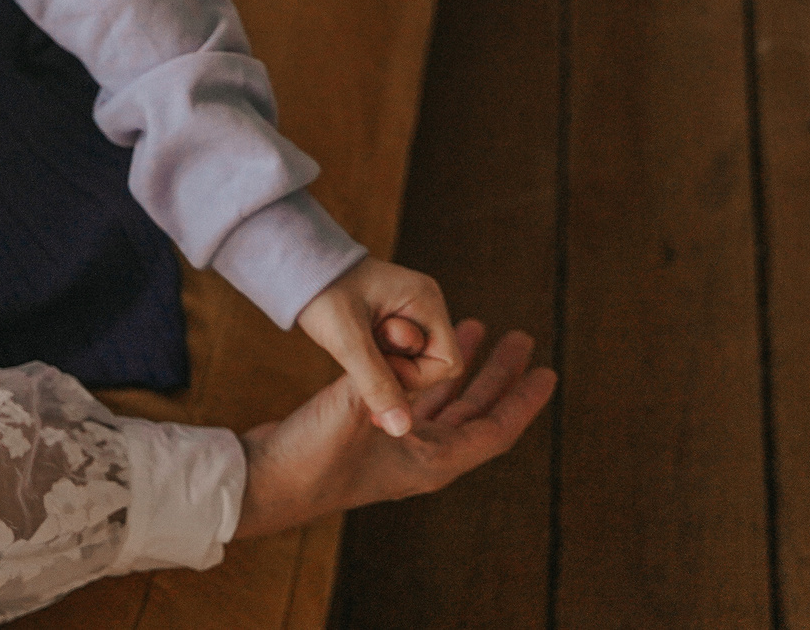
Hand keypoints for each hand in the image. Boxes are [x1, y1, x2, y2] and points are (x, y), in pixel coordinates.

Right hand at [234, 319, 555, 537]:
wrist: (263, 480)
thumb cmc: (311, 459)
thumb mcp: (353, 413)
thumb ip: (387, 383)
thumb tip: (411, 358)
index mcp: (431, 461)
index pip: (494, 430)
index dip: (522, 401)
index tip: (546, 371)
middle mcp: (421, 455)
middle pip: (475, 413)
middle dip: (497, 376)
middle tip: (518, 339)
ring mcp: (396, 445)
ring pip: (444, 403)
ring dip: (461, 369)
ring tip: (477, 329)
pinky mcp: (370, 433)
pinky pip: (414, 397)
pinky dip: (423, 371)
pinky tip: (419, 348)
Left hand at [296, 257, 459, 436]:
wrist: (293, 265)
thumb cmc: (321, 291)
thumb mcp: (347, 340)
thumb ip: (376, 383)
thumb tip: (400, 429)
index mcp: (426, 300)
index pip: (447, 363)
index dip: (415, 377)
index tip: (376, 364)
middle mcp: (425, 305)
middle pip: (432, 365)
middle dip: (396, 371)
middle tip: (359, 355)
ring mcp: (410, 312)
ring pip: (412, 363)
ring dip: (382, 367)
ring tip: (353, 347)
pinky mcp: (392, 320)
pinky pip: (396, 355)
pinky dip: (375, 362)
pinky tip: (353, 355)